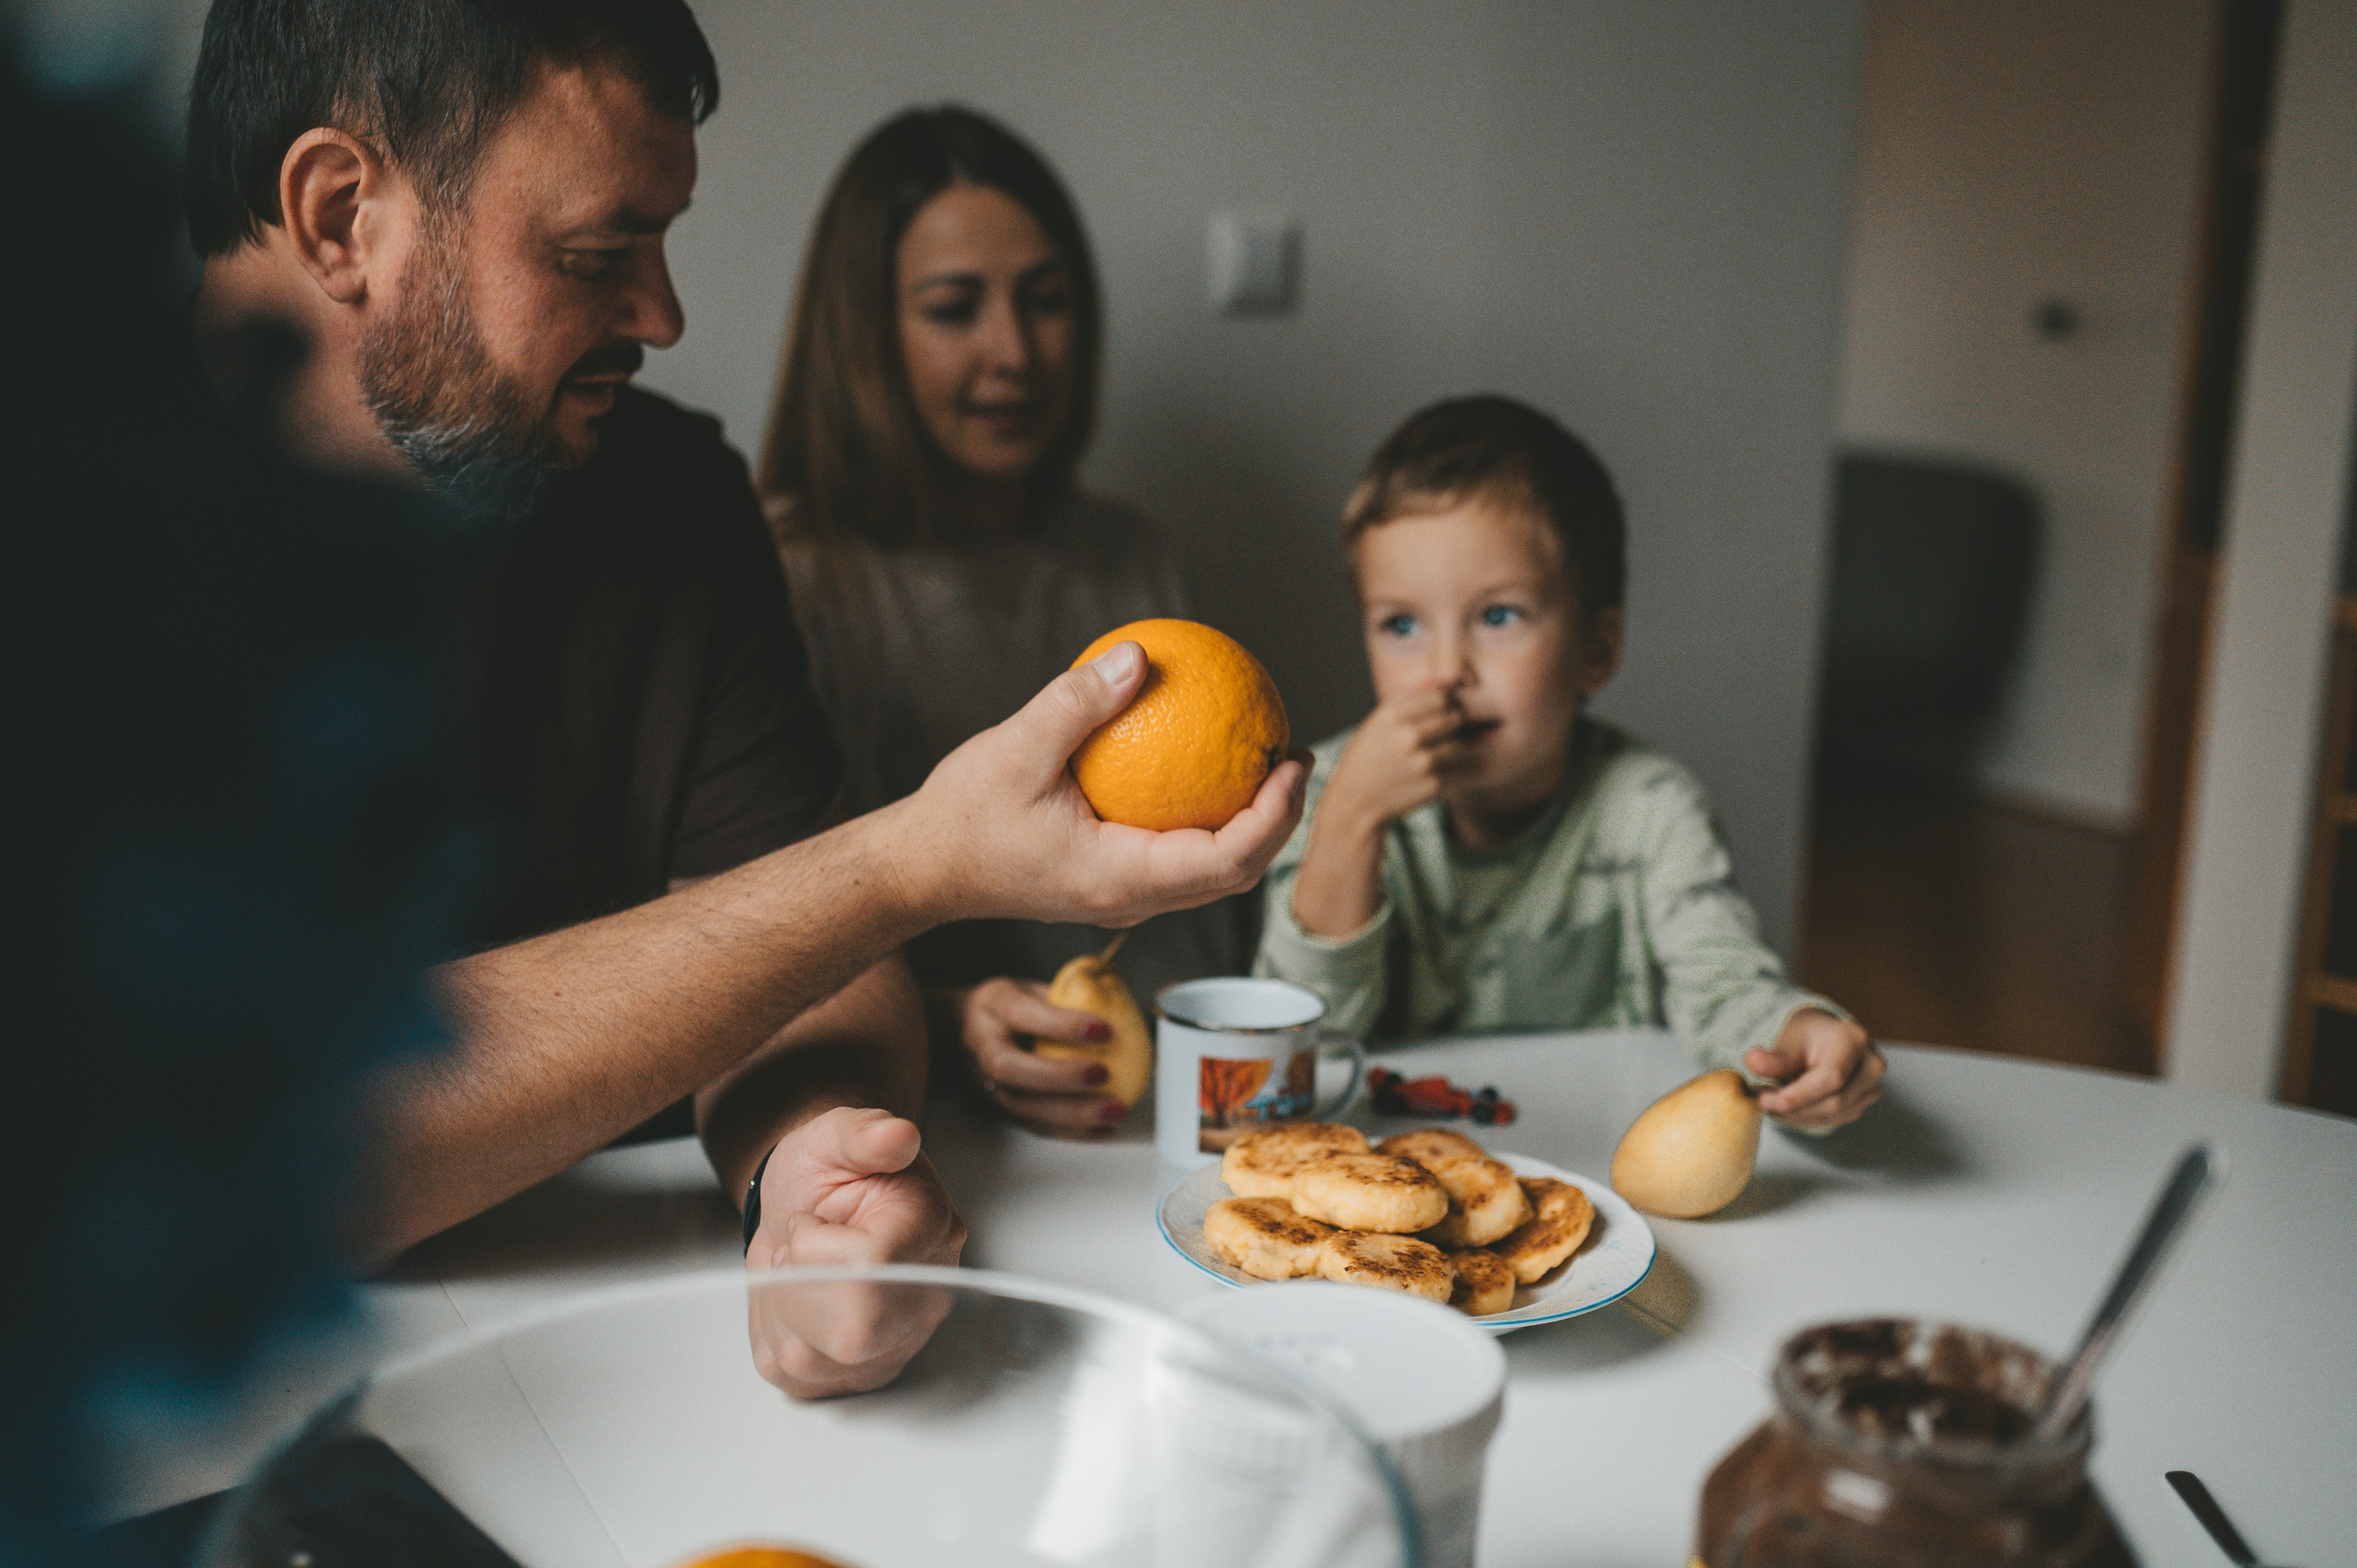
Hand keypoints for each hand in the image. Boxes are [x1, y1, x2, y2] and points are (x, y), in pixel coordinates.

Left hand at [744, 1106, 966, 1397]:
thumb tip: (897, 1136)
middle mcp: (925, 1300)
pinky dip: (771, 1333)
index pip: (871, 1271)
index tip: (808, 1217)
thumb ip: (864, 1133)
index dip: (815, 1245)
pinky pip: (789, 1375)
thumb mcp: (835, 1134)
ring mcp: (894, 1345)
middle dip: (797, 1285)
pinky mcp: (854, 1373)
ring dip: (779, 1306)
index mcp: (931, 1233)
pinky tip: (792, 1298)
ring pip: (809, 1358)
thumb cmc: (827, 1169)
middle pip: (850, 1333)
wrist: (809, 1201)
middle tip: (796, 1247)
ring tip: (795, 1267)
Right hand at [895, 641, 1308, 926]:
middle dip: (1279, 822)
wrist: (923, 868)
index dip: (1274, 818)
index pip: (1226, 861)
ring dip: (1249, 827)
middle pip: (1235, 875)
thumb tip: (1140, 654)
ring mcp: (1121, 898)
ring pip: (1209, 874)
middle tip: (1295, 758)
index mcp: (1120, 878)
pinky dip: (1205, 821)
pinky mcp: (1109, 884)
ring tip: (1265, 765)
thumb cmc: (963, 815)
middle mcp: (1130, 898)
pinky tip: (1202, 768)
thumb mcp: (1016, 747)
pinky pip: (1177, 858)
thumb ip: (1079, 702)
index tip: (1291, 765)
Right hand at [953, 979, 1128, 1137]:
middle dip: (1059, 1076)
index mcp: (992, 1005)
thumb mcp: (1029, 987)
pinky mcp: (996, 1109)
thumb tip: (1119, 996)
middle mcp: (981, 1044)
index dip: (1060, 1024)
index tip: (1104, 1030)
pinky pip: (1031, 1125)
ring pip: (1020, 1105)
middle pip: (1010, 1067)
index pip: (1020, 1013)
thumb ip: (1066, 992)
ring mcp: (983, 1081)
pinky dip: (1070, 1131)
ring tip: (1113, 1111)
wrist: (957, 1029)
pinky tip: (1101, 1128)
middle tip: (1103, 1074)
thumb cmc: (1007, 1006)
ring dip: (1071, 1113)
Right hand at [1290, 686, 1470, 936]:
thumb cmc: (1365, 761)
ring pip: (1459, 745)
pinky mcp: (1434, 784)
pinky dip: (1447, 772)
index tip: (1441, 711)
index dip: (1444, 704)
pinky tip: (1426, 776)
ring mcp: (1424, 761)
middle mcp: (1409, 735)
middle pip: (1453, 718)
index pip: (1440, 697)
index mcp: (1392, 715)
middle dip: (1450, 725)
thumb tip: (1443, 692)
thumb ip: (1406, 708)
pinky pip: (1454, 771)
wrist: (1355, 804)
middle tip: (1440, 735)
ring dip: (1451, 749)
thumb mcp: (1375, 726)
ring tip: (1431, 757)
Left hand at [1745, 1008, 1883, 1129]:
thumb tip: (1752, 1063)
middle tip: (1761, 1103)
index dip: (1800, 1095)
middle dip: (1794, 1109)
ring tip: (1769, 1105)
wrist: (1822, 1039)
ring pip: (1834, 1115)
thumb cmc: (1806, 1037)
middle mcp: (1872, 1064)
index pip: (1832, 1077)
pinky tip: (1785, 1110)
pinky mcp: (1863, 1103)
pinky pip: (1834, 1120)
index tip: (1769, 1102)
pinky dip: (1805, 1119)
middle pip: (1835, 1101)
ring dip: (1797, 1117)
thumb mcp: (1788, 1040)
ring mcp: (1871, 1086)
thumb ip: (1773, 1057)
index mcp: (1854, 1039)